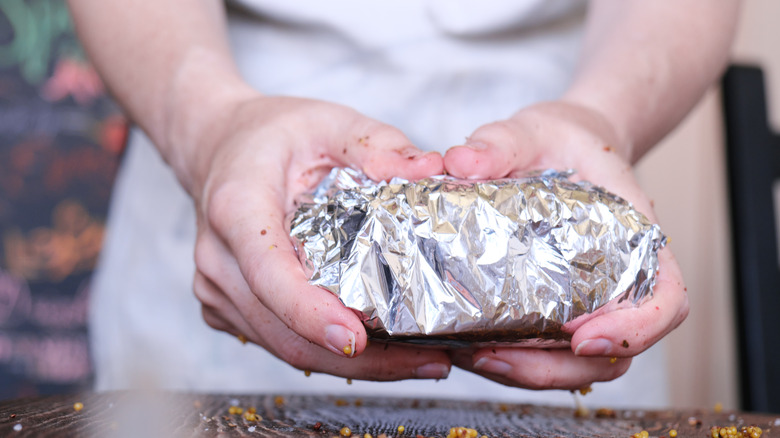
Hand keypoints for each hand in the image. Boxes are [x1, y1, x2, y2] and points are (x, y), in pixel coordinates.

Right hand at [189, 95, 451, 380]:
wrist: (216, 147)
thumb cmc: (270, 134)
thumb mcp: (327, 120)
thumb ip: (376, 142)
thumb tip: (428, 170)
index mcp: (236, 207)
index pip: (269, 274)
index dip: (310, 313)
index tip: (356, 338)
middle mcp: (219, 259)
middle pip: (284, 329)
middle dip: (358, 358)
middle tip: (428, 361)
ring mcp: (218, 289)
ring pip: (284, 347)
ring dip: (351, 365)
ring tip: (419, 361)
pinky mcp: (227, 307)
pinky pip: (278, 342)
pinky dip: (327, 354)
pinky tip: (377, 351)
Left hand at [443, 101, 688, 389]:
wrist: (559, 145)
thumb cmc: (562, 140)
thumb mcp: (532, 130)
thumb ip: (500, 143)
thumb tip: (460, 161)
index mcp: (637, 239)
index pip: (666, 301)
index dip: (636, 331)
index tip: (585, 339)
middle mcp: (620, 280)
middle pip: (614, 353)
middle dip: (556, 369)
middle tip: (495, 358)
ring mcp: (588, 300)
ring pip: (577, 363)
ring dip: (529, 373)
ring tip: (475, 358)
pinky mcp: (554, 308)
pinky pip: (545, 350)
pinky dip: (513, 360)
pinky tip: (471, 347)